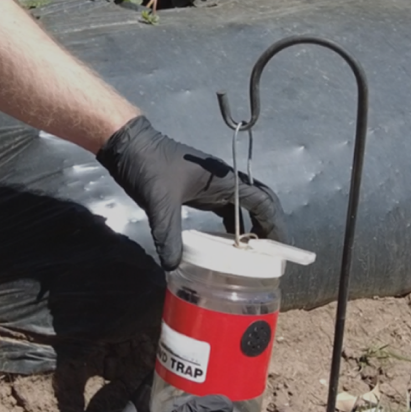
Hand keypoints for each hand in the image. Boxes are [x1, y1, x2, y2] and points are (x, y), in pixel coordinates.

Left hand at [97, 116, 286, 269]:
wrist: (129, 146)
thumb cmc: (148, 166)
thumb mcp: (159, 202)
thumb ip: (168, 234)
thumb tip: (174, 266)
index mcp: (223, 179)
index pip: (261, 201)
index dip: (275, 223)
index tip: (281, 247)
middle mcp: (222, 181)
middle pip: (257, 203)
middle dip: (268, 226)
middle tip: (272, 254)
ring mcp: (210, 186)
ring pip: (240, 208)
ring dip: (250, 227)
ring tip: (254, 255)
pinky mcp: (197, 191)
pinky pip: (223, 210)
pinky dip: (230, 226)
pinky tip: (226, 245)